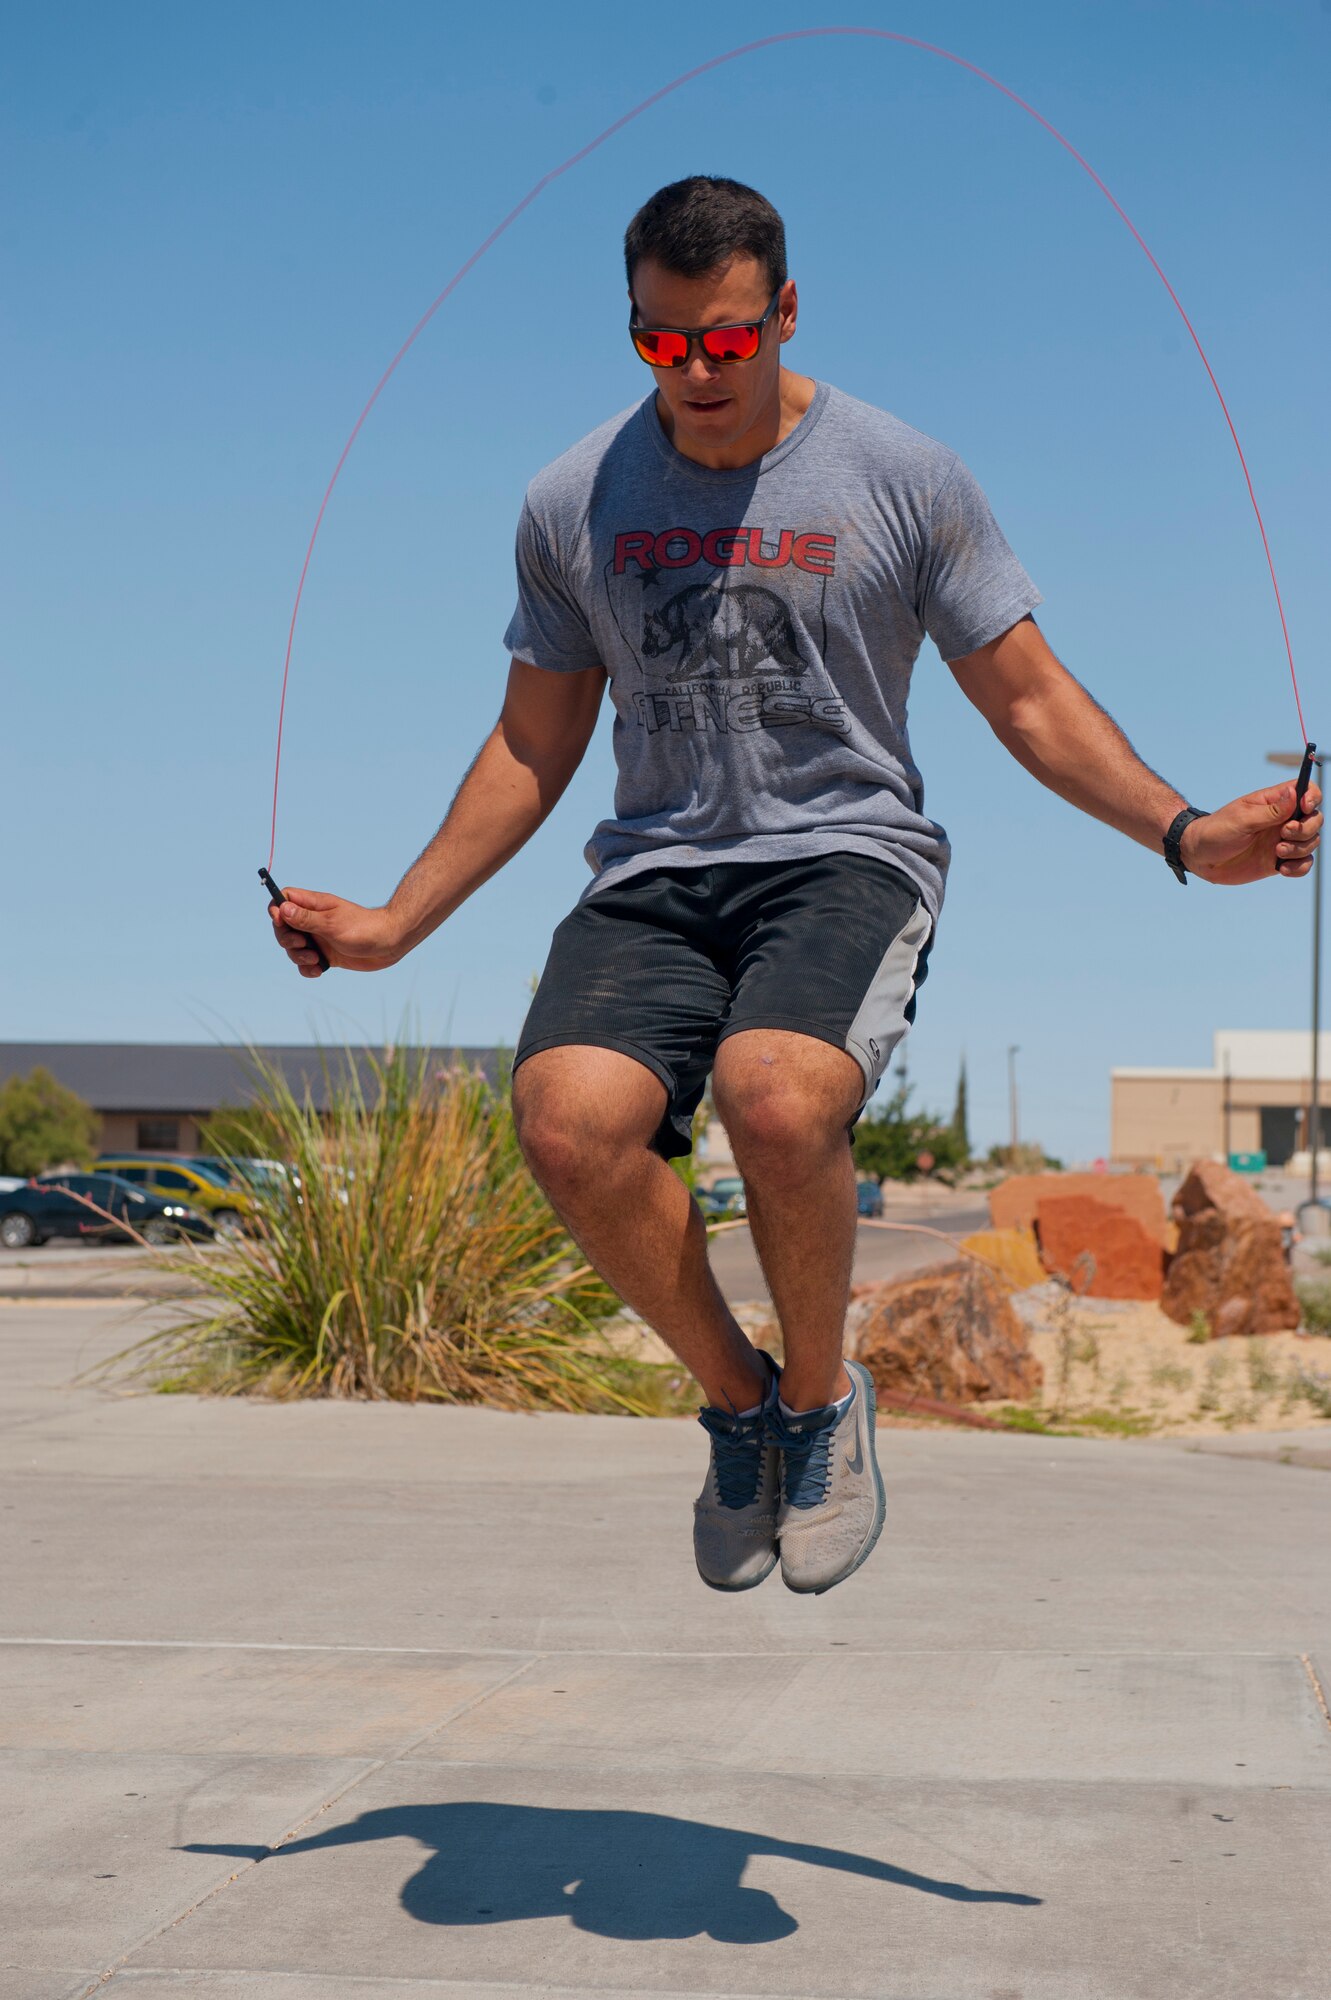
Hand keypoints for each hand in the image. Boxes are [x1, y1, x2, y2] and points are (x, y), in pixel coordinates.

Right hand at [267, 887, 405, 976]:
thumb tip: (282, 908)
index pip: (284, 899)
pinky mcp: (325, 954)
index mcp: (314, 905)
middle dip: (286, 938)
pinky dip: (308, 968)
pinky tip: (320, 970)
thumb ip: (306, 918)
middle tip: (302, 943)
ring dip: (298, 956)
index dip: (276, 909)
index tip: (280, 921)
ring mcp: (319, 938)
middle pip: (283, 927)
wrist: (389, 944)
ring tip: (315, 959)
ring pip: (293, 948)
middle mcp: (313, 921)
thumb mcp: (332, 923)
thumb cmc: (363, 928)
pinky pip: (306, 963)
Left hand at [1180, 781, 1322, 885]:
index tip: (1304, 808)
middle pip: (1315, 819)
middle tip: (1283, 835)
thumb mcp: (1241, 819)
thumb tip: (1295, 793)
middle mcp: (1282, 820)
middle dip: (1306, 829)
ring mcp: (1282, 840)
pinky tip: (1281, 869)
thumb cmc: (1216, 831)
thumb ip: (1271, 811)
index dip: (1312, 798)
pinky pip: (1303, 864)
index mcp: (1274, 802)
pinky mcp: (1278, 860)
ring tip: (1276, 852)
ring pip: (1311, 842)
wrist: (1200, 857)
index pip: (1306, 791)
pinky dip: (1299, 867)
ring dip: (1300, 849)